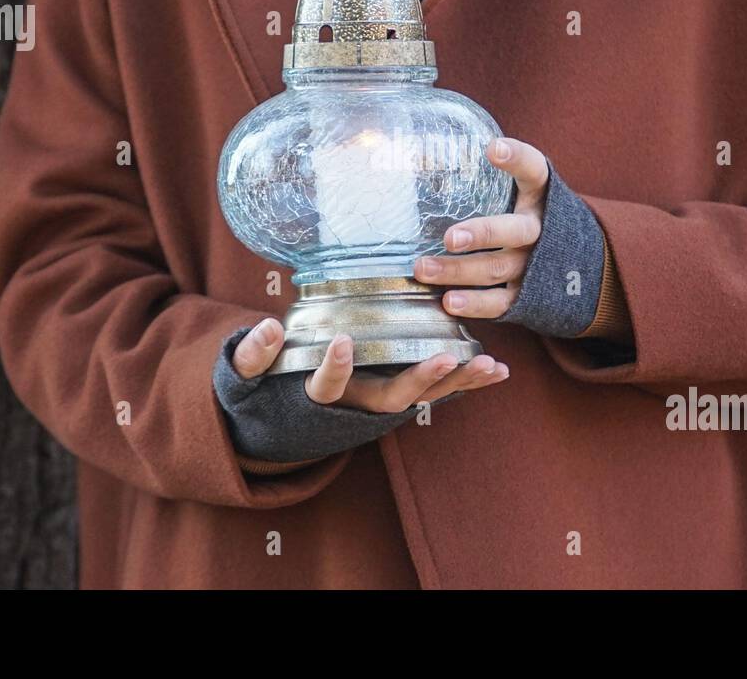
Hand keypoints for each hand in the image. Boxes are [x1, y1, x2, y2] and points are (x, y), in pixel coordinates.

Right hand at [230, 317, 509, 412]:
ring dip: (457, 381)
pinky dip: (468, 383)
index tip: (340, 341)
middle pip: (391, 398)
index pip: (324, 387)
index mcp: (317, 397)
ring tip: (489, 363)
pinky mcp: (399, 395)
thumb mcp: (246, 378)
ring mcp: (380, 402)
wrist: (285, 418)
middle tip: (444, 355)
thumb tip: (267, 329)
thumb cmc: (265, 389)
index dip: (333, 368)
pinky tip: (500, 370)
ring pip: (423, 396)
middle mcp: (354, 405)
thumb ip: (253, 356)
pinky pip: (437, 392)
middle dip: (419, 379)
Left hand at [413, 136, 548, 318]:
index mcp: (541, 196)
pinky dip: (475, 304)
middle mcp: (541, 230)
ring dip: (458, 271)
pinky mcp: (529, 296)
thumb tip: (424, 160)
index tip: (493, 150)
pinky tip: (448, 302)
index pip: (535, 170)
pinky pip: (500, 302)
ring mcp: (536, 265)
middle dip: (483, 234)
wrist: (581, 265)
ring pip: (497, 268)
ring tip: (423, 268)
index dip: (518, 159)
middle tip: (450, 238)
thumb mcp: (524, 193)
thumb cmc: (531, 217)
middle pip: (515, 231)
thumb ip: (490, 180)